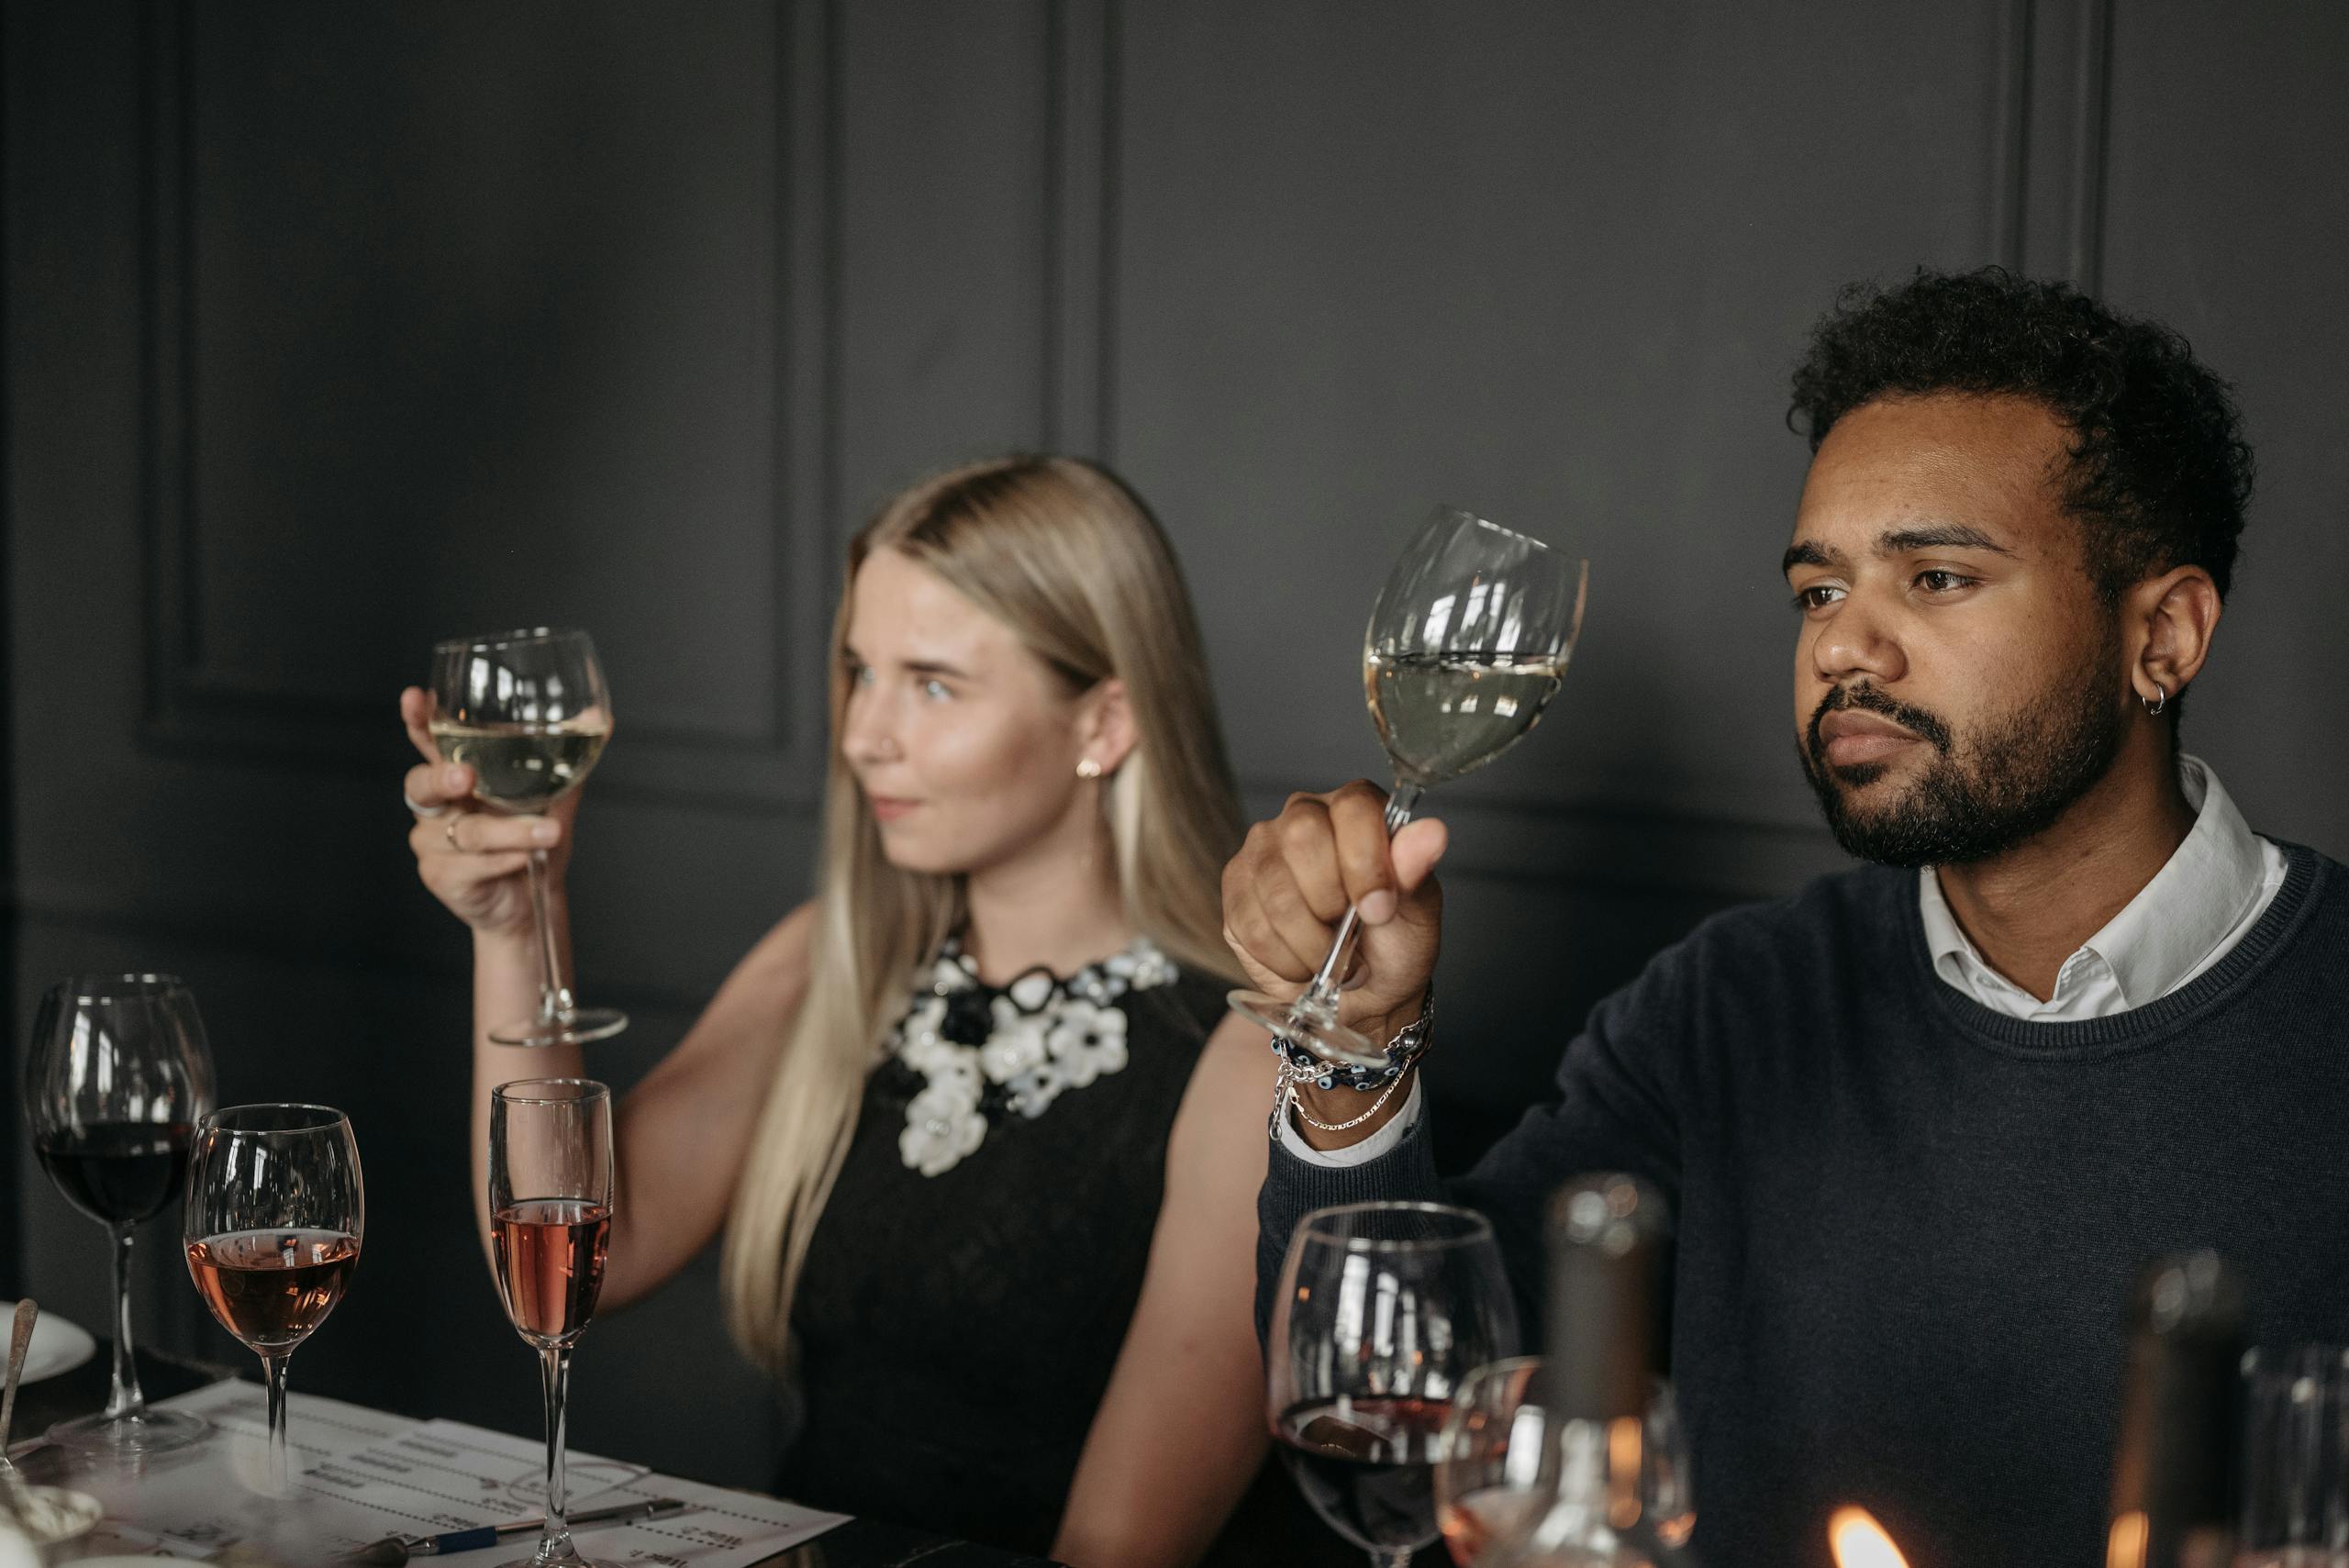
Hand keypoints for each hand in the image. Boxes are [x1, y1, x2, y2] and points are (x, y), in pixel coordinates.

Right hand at [399, 687, 579, 936]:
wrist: (536, 897)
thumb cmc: (535, 839)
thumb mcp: (556, 795)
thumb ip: (569, 757)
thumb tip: (600, 717)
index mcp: (456, 773)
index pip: (429, 741)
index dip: (417, 721)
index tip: (414, 698)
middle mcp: (436, 806)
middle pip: (420, 784)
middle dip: (442, 778)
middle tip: (466, 777)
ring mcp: (432, 841)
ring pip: (465, 831)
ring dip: (509, 832)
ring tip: (547, 833)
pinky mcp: (440, 875)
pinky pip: (470, 864)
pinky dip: (504, 859)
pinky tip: (524, 858)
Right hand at [1221, 780, 1445, 1042]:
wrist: (1360, 996)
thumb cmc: (1393, 945)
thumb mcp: (1417, 913)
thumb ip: (1415, 871)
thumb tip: (1432, 833)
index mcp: (1357, 809)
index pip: (1353, 806)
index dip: (1365, 862)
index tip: (1379, 909)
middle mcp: (1304, 816)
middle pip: (1302, 837)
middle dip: (1331, 902)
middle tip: (1352, 934)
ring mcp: (1262, 849)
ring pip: (1274, 888)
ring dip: (1309, 941)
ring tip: (1330, 956)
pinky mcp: (1235, 887)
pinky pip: (1250, 923)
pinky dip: (1284, 958)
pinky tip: (1301, 961)